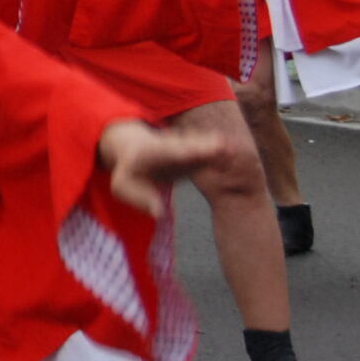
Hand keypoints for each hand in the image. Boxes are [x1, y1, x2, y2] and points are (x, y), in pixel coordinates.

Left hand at [96, 120, 231, 216]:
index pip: (170, 154)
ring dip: (217, 148)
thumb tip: (158, 214)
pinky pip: (210, 153)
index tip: (196, 152)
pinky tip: (235, 152)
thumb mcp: (123, 187)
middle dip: (205, 147)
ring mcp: (185, 150)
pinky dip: (222, 153)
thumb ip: (139, 198)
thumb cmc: (129, 174)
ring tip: (233, 148)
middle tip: (223, 146)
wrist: (135, 151)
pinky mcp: (195, 155)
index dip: (185, 153)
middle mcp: (171, 148)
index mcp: (152, 154)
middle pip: (190, 147)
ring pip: (203, 146)